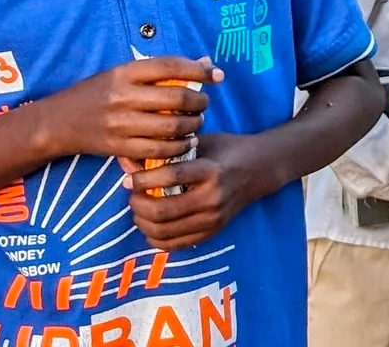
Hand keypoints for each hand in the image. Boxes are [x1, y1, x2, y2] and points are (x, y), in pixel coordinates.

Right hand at [34, 56, 215, 164]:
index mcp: (125, 72)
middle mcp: (122, 96)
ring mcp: (120, 124)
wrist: (58, 122)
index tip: (218, 76)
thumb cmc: (98, 92)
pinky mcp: (118, 147)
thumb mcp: (124, 73)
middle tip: (204, 104)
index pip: (171, 66)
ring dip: (193, 126)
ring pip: (172, 127)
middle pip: (177, 99)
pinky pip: (159, 150)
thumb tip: (207, 62)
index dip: (200, 70)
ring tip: (196, 123)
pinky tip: (185, 143)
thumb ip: (163, 69)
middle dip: (200, 102)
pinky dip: (179, 148)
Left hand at [123, 132, 270, 249]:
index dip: (142, 179)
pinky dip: (155, 238)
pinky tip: (152, 224)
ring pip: (163, 231)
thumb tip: (127, 162)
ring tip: (140, 209)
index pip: (170, 177)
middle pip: (161, 211)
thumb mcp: (200, 143)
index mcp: (211, 171)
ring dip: (142, 222)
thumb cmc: (227, 150)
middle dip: (137, 204)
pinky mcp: (213, 231)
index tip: (130, 179)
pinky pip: (174, 244)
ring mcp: (214, 218)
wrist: (261, 169)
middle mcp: (213, 198)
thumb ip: (166, 153)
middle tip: (133, 195)